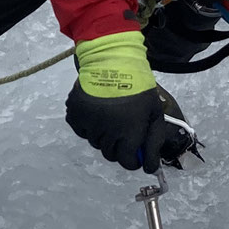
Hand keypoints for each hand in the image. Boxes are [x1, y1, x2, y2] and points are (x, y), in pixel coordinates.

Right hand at [64, 32, 197, 172]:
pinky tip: (97, 114)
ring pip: (96, 143)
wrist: (111, 61)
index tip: (137, 153)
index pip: (128, 162)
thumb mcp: (154, 113)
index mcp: (129, 133)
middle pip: (111, 155)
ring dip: (104, 137)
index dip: (134, 160)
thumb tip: (150, 167)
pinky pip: (81, 131)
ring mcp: (89, 125)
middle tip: (125, 133)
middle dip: (120, 148)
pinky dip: (88, 127)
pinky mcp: (75, 115)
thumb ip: (153, 141)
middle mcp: (107, 134)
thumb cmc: (138, 87)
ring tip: (111, 118)